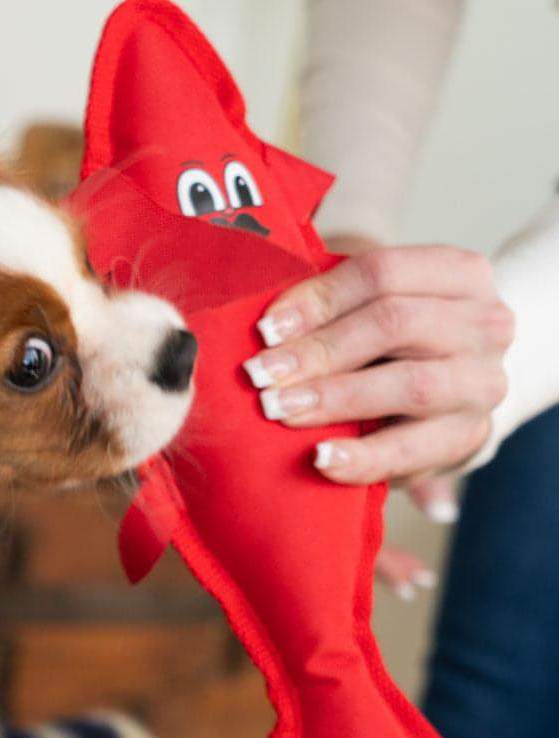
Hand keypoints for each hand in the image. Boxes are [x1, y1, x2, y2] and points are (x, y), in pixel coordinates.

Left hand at [242, 242, 513, 494]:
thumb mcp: (370, 314)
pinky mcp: (468, 437)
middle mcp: (484, 322)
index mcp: (458, 274)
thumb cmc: (393, 350)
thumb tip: (266, 331)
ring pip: (409, 384)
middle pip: (394, 323)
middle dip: (317, 350)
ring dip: (333, 397)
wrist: (447, 406)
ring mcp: (482, 382)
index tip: (265, 330)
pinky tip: (320, 458)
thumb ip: (331, 311)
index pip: (382, 272)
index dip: (318, 299)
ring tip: (279, 409)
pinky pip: (411, 449)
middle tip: (260, 374)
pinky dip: (361, 457)